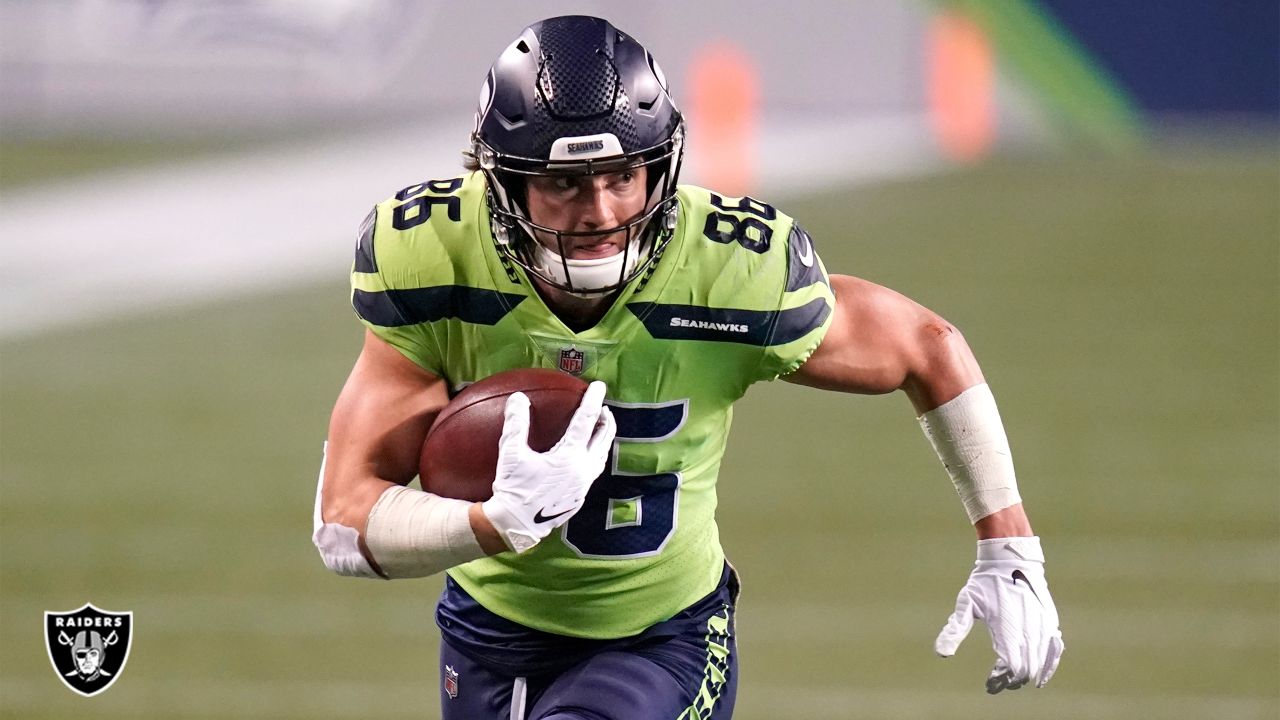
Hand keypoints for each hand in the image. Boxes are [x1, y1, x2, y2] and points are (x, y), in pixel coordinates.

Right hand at [481, 381, 614, 552]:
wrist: (516, 525)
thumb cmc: (513, 489)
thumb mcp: (511, 454)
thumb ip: (516, 424)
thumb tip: (517, 398)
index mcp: (569, 456)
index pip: (586, 421)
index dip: (592, 400)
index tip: (598, 386)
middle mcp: (582, 470)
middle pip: (602, 439)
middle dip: (606, 421)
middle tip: (604, 408)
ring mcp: (583, 486)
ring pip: (601, 457)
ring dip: (603, 440)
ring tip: (600, 430)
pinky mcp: (579, 497)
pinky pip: (593, 471)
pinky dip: (595, 457)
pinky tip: (586, 457)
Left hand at [935, 536, 1063, 692]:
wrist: (1011, 559)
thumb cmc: (985, 582)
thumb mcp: (966, 603)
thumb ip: (955, 629)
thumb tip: (941, 654)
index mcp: (1008, 628)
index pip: (1011, 667)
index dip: (1001, 680)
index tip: (989, 683)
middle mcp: (1029, 629)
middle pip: (1026, 669)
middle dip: (1012, 680)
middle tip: (997, 681)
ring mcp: (1043, 625)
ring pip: (1040, 662)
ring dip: (1027, 674)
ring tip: (1011, 677)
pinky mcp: (1050, 620)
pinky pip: (1055, 650)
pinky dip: (1048, 665)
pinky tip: (1040, 674)